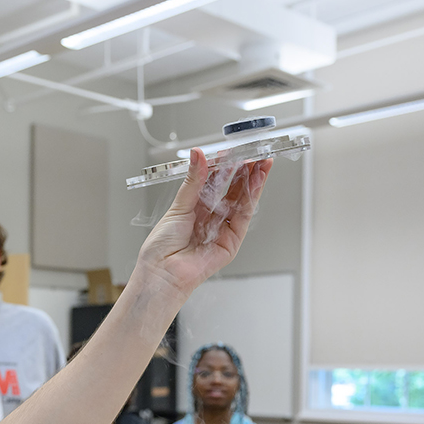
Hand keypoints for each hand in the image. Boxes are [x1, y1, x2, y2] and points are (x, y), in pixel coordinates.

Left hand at [134, 149, 271, 297]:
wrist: (162, 273)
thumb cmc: (161, 246)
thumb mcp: (178, 206)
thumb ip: (194, 181)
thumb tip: (198, 155)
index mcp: (194, 208)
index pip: (215, 183)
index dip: (225, 166)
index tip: (234, 150)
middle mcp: (210, 217)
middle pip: (232, 190)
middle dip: (244, 171)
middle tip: (253, 152)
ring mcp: (222, 229)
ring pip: (241, 201)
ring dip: (252, 181)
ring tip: (261, 161)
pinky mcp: (231, 241)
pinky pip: (243, 216)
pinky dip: (251, 197)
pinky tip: (256, 181)